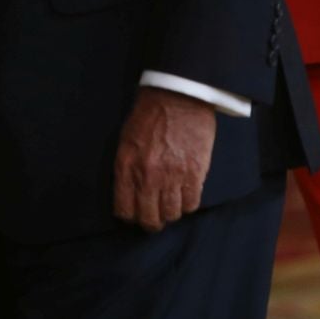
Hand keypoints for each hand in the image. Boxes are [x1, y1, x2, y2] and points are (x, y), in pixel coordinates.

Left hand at [112, 86, 215, 232]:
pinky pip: (192, 204)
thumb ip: (126, 169)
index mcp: (126, 167)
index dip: (130, 216)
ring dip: (170, 213)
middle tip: (155, 216)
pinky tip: (185, 194)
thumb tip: (129, 194)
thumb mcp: (125, 140)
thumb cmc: (148, 115)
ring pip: (172, 215)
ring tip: (170, 204)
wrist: (177, 96)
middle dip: (151, 221)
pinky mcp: (195, 173)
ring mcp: (173, 177)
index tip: (135, 213)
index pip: (124, 210)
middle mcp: (148, 177)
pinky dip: (188, 204)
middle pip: (150, 219)